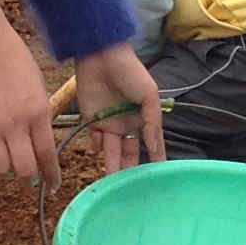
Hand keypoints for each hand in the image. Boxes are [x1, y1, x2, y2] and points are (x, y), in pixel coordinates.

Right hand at [0, 0, 57, 187]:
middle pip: (23, 169)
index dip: (52, 175)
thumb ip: (40, 115)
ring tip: (8, 159)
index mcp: (37, 112)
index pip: (47, 155)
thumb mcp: (38, 85)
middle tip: (30, 174)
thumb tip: (39, 142)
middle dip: (30, 176)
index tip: (54, 185)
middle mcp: (14, 123)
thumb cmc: (13, 58)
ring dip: (6, 169)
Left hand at [72, 45, 166, 171]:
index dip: (153, 161)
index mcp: (144, 118)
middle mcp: (127, 124)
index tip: (156, 181)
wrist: (100, 54)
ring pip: (110, 151)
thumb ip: (152, 122)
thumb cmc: (130, 72)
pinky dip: (94, 147)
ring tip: (111, 182)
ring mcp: (108, 122)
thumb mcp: (149, 96)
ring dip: (110, 165)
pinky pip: (92, 138)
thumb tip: (155, 147)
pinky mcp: (89, 118)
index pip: (151, 145)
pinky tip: (97, 152)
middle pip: (128, 153)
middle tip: (128, 190)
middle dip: (128, 170)